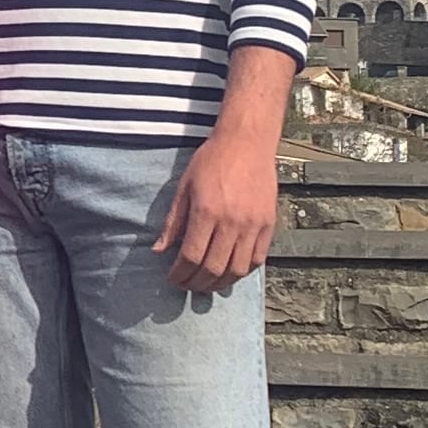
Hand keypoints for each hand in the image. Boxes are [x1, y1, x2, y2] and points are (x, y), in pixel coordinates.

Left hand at [155, 119, 278, 292]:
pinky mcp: (268, 224)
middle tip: (187, 285)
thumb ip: (173, 222)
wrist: (247, 142)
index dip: (179, 273)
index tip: (173, 277)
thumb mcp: (184, 187)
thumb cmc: (212, 160)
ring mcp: (252, 225)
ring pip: (236, 270)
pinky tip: (230, 272)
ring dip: (219, 283)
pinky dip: (242, 272)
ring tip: (207, 284)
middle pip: (213, 268)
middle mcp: (231, 222)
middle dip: (196, 283)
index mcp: (206, 212)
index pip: (191, 256)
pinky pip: (256, 259)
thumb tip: (159, 250)